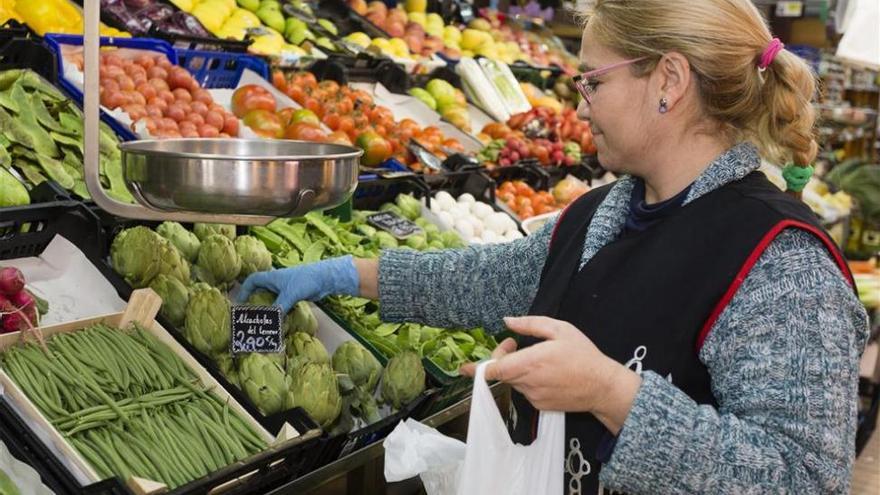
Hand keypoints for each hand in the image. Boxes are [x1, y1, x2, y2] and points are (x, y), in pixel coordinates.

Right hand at [237, 255, 359, 312]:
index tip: (241, 302)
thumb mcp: (291, 294)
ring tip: (263, 321)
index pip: (253, 280)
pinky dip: (279, 312)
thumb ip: (280, 308)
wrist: (325, 278)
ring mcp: (286, 289)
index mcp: (272, 277)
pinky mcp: (294, 295)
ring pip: (272, 299)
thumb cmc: (306, 280)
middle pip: (260, 291)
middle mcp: (277, 282)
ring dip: (268, 309)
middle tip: (251, 315)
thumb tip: (272, 323)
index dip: (245, 290)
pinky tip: (279, 321)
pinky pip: (282, 304)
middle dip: (255, 302)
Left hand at [460, 316, 641, 432]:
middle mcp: (528, 382)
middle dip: (501, 357)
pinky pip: (525, 391)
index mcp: (530, 362)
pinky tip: (546, 373)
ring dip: (516, 369)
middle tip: (514, 343)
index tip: (463, 367)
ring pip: (513, 381)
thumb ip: (530, 324)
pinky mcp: (540, 406)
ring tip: (536, 357)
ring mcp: (533, 397)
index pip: (494, 369)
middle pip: (501, 372)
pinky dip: (528, 380)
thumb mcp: (560, 329)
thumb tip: (507, 321)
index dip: (476, 369)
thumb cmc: (583, 355)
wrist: (603, 387)